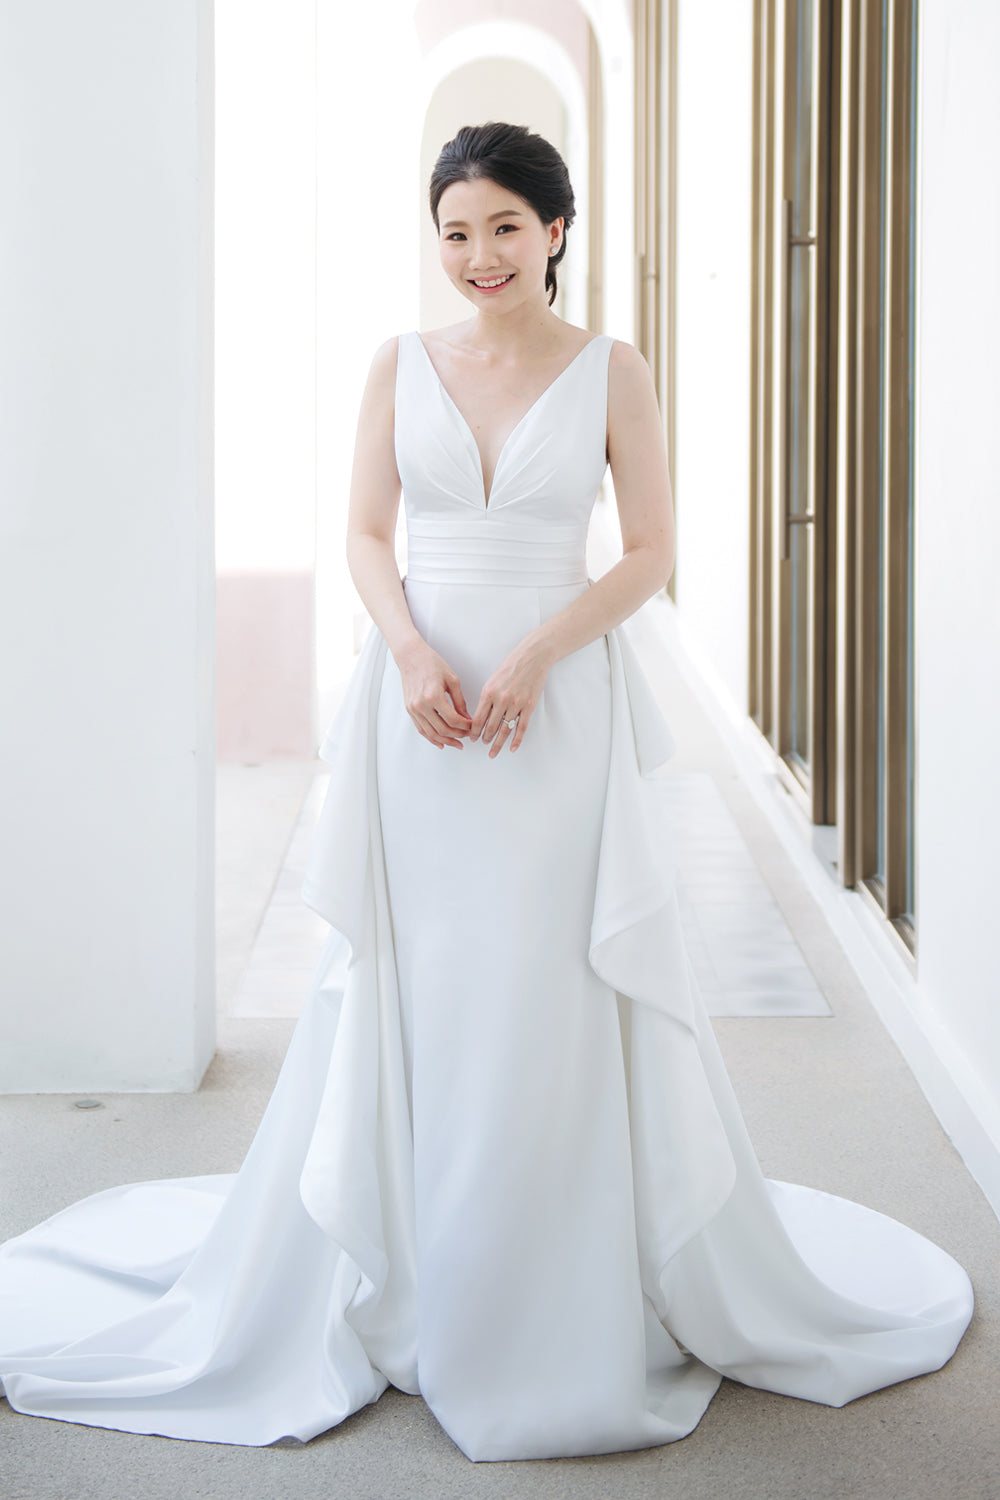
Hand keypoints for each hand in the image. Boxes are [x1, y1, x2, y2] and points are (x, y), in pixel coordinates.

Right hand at [395, 638, 471, 748]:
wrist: (411, 656)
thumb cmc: (431, 663)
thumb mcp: (452, 680)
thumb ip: (460, 701)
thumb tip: (467, 718)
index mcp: (433, 696)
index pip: (453, 719)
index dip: (465, 726)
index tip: (472, 726)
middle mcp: (421, 705)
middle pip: (442, 729)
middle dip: (457, 735)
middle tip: (467, 736)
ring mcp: (413, 709)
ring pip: (431, 733)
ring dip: (445, 740)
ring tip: (457, 743)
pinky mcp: (409, 710)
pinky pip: (421, 729)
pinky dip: (431, 738)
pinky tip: (441, 742)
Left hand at [469, 633, 555, 757]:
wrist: (532, 657)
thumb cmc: (511, 666)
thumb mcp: (492, 679)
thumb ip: (487, 697)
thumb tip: (480, 715)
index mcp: (489, 692)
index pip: (478, 719)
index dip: (473, 731)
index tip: (472, 738)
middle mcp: (501, 700)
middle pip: (490, 727)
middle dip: (484, 738)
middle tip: (482, 744)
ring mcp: (516, 704)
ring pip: (504, 730)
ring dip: (497, 743)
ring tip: (492, 751)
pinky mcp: (529, 706)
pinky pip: (521, 728)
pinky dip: (516, 741)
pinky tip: (512, 749)